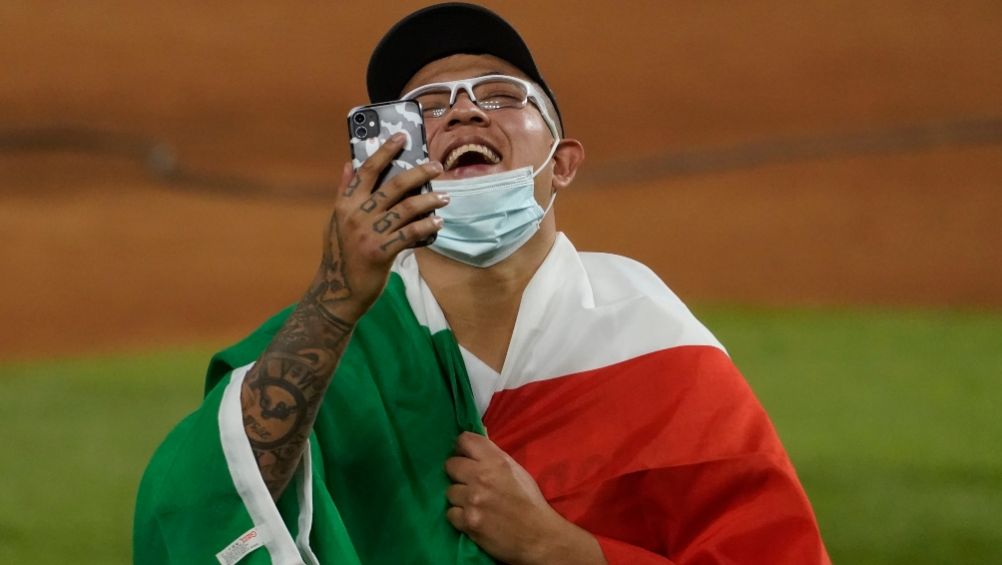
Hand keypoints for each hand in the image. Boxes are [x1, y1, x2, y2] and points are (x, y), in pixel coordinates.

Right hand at [308, 133, 447, 323]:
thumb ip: (344, 192)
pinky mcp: (381, 251)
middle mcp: (356, 214)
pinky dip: (427, 225)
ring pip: (407, 208)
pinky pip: (410, 233)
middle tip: (436, 166)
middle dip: (419, 172)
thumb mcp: (335, 220)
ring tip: (444, 197)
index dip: (385, 151)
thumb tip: (347, 164)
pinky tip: (438, 222)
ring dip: (430, 200)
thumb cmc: (340, 254)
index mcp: (345, 203)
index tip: (402, 137)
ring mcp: (369, 233)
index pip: (367, 169)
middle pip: (394, 185)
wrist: (337, 290)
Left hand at [445, 432, 606, 564]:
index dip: (462, 448)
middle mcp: (481, 477)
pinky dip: (459, 517)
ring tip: (473, 504)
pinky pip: (450, 513)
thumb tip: (475, 449)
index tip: (464, 456)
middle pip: (450, 465)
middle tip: (468, 482)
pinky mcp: (467, 522)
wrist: (539, 536)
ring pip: (449, 491)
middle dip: (458, 473)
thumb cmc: (530, 502)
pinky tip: (472, 518)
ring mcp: (472, 500)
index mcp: (496, 461)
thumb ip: (494, 459)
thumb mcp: (516, 471)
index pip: (465, 440)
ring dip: (459, 497)